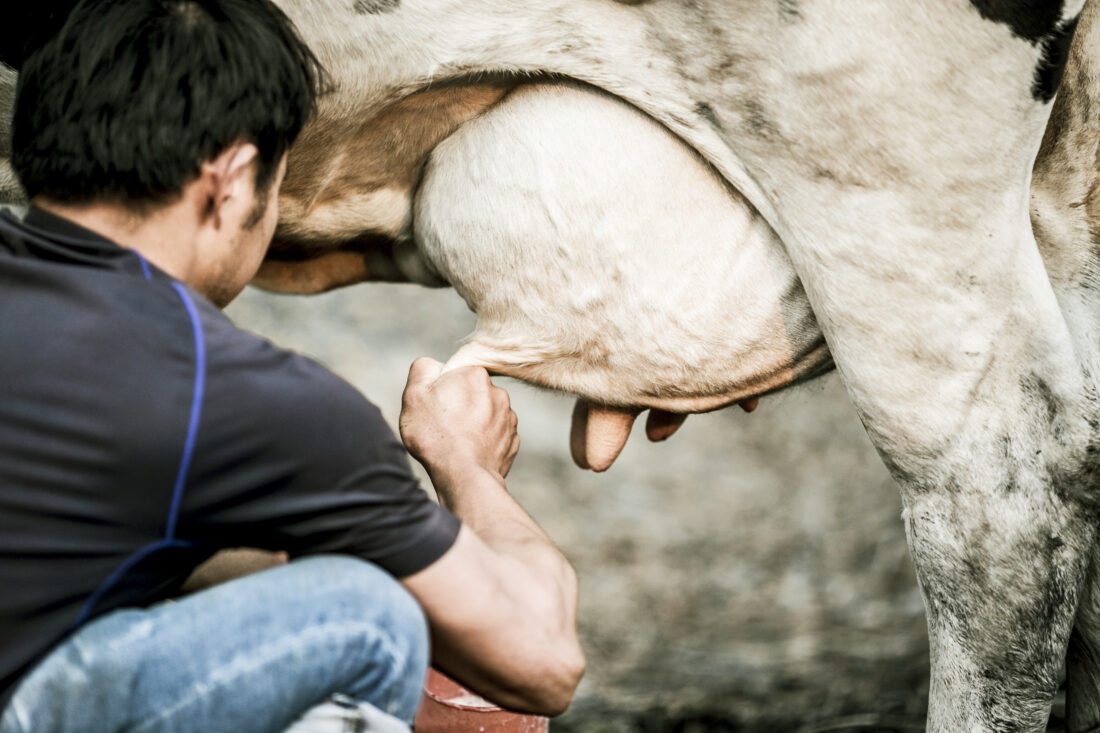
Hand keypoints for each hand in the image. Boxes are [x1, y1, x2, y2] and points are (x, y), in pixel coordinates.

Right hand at [399, 357, 519, 481]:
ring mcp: (508, 418)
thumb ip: (423, 369)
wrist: (463, 476)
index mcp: (475, 375)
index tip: (434, 407)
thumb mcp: (415, 394)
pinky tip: (468, 452)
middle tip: (442, 426)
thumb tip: (432, 365)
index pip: (456, 374)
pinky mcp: (512, 441)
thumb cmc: (435, 435)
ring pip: (484, 415)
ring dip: (472, 424)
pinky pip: (494, 436)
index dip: (441, 389)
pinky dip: (483, 442)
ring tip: (455, 442)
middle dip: (458, 406)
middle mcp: (498, 393)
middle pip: (471, 394)